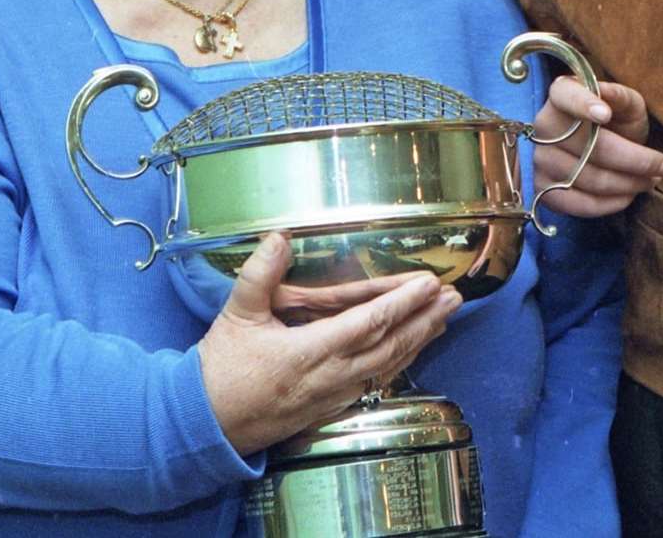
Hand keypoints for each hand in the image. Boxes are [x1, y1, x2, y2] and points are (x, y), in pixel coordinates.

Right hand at [199, 233, 460, 454]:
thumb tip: (279, 237)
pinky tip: (413, 350)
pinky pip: (376, 381)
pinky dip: (400, 361)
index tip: (429, 284)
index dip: (402, 303)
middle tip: (454, 297)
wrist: (207, 426)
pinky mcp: (332, 407)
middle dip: (425, 319)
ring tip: (445, 318)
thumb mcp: (236, 314)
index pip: (368, 324)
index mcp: (309, 352)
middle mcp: (330, 376)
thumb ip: (259, 273)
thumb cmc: (221, 369)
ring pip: (387, 365)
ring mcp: (334, 395)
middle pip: (390, 345)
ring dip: (420, 340)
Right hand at [533, 75, 662, 216]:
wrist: (598, 145)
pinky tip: (628, 195)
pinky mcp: (544, 189)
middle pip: (590, 147)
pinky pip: (579, 204)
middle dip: (635, 161)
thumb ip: (621, 96)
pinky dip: (610, 204)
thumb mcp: (626, 104)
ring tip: (650, 180)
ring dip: (628, 184)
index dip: (583, 105)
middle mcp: (544, 125)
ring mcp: (540, 159)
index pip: (566, 96)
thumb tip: (608, 96)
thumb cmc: (615, 121)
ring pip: (589, 179)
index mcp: (561, 94)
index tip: (605, 114)